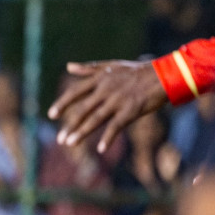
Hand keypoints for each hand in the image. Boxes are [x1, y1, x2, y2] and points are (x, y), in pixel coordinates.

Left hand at [48, 60, 167, 153]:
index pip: (75, 92)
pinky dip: (108, 138)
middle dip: (70, 125)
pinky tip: (100, 149)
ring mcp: (118, 101)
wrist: (164, 75)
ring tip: (70, 143)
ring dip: (82, 133)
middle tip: (60, 139)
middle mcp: (106, 90)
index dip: (62, 103)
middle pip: (83, 109)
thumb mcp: (111, 66)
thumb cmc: (136, 71)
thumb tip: (69, 66)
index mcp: (99, 79)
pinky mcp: (131, 110)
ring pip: (96, 119)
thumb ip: (89, 68)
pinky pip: (116, 126)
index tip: (51, 115)